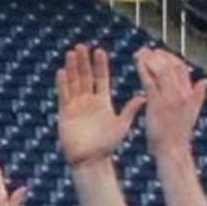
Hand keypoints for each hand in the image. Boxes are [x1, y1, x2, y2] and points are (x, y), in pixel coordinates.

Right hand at [53, 43, 140, 168]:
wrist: (90, 160)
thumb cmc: (108, 145)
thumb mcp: (122, 124)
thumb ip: (130, 109)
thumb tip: (144, 96)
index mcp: (103, 102)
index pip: (101, 78)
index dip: (100, 65)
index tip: (100, 51)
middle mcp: (88, 101)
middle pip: (85, 76)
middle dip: (83, 61)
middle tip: (82, 45)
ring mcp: (76, 106)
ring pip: (73, 82)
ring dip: (72, 68)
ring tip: (71, 53)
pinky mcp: (65, 114)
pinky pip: (63, 96)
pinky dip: (62, 84)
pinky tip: (62, 72)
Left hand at [135, 44, 206, 154]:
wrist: (172, 150)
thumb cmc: (178, 134)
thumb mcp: (192, 112)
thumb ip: (198, 95)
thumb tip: (206, 81)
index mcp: (190, 94)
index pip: (182, 69)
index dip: (171, 58)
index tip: (160, 54)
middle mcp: (182, 93)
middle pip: (172, 66)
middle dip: (159, 55)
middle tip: (147, 50)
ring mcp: (170, 97)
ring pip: (161, 70)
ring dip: (150, 59)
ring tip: (140, 52)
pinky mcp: (157, 102)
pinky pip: (149, 80)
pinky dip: (143, 68)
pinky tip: (137, 62)